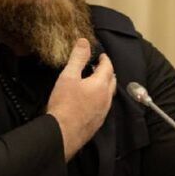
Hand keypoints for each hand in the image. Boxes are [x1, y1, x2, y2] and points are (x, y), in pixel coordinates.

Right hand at [47, 38, 115, 160]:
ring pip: (108, 95)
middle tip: (98, 66)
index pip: (108, 67)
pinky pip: (103, 106)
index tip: (101, 55)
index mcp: (101, 85)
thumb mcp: (68, 76)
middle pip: (111, 81)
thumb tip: (84, 41)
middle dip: (107, 72)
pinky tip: (90, 100)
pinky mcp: (97, 122)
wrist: (62, 134)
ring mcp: (103, 112)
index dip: (105, 59)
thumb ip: (78, 58)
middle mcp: (106, 98)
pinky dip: (100, 98)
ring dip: (104, 85)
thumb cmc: (64, 103)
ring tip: (94, 81)